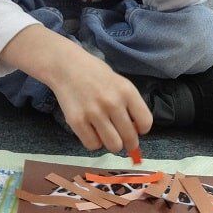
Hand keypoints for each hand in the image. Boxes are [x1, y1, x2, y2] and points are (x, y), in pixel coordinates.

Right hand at [0, 24, 151, 152]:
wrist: (66, 66)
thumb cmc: (96, 74)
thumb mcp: (119, 82)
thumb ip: (129, 104)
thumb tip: (135, 131)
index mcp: (127, 91)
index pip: (146, 122)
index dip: (142, 130)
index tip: (136, 129)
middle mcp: (113, 103)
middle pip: (130, 137)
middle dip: (129, 143)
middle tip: (123, 140)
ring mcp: (94, 113)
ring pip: (113, 145)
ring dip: (112, 144)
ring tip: (107, 135)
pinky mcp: (77, 121)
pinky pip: (93, 145)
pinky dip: (94, 142)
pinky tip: (92, 132)